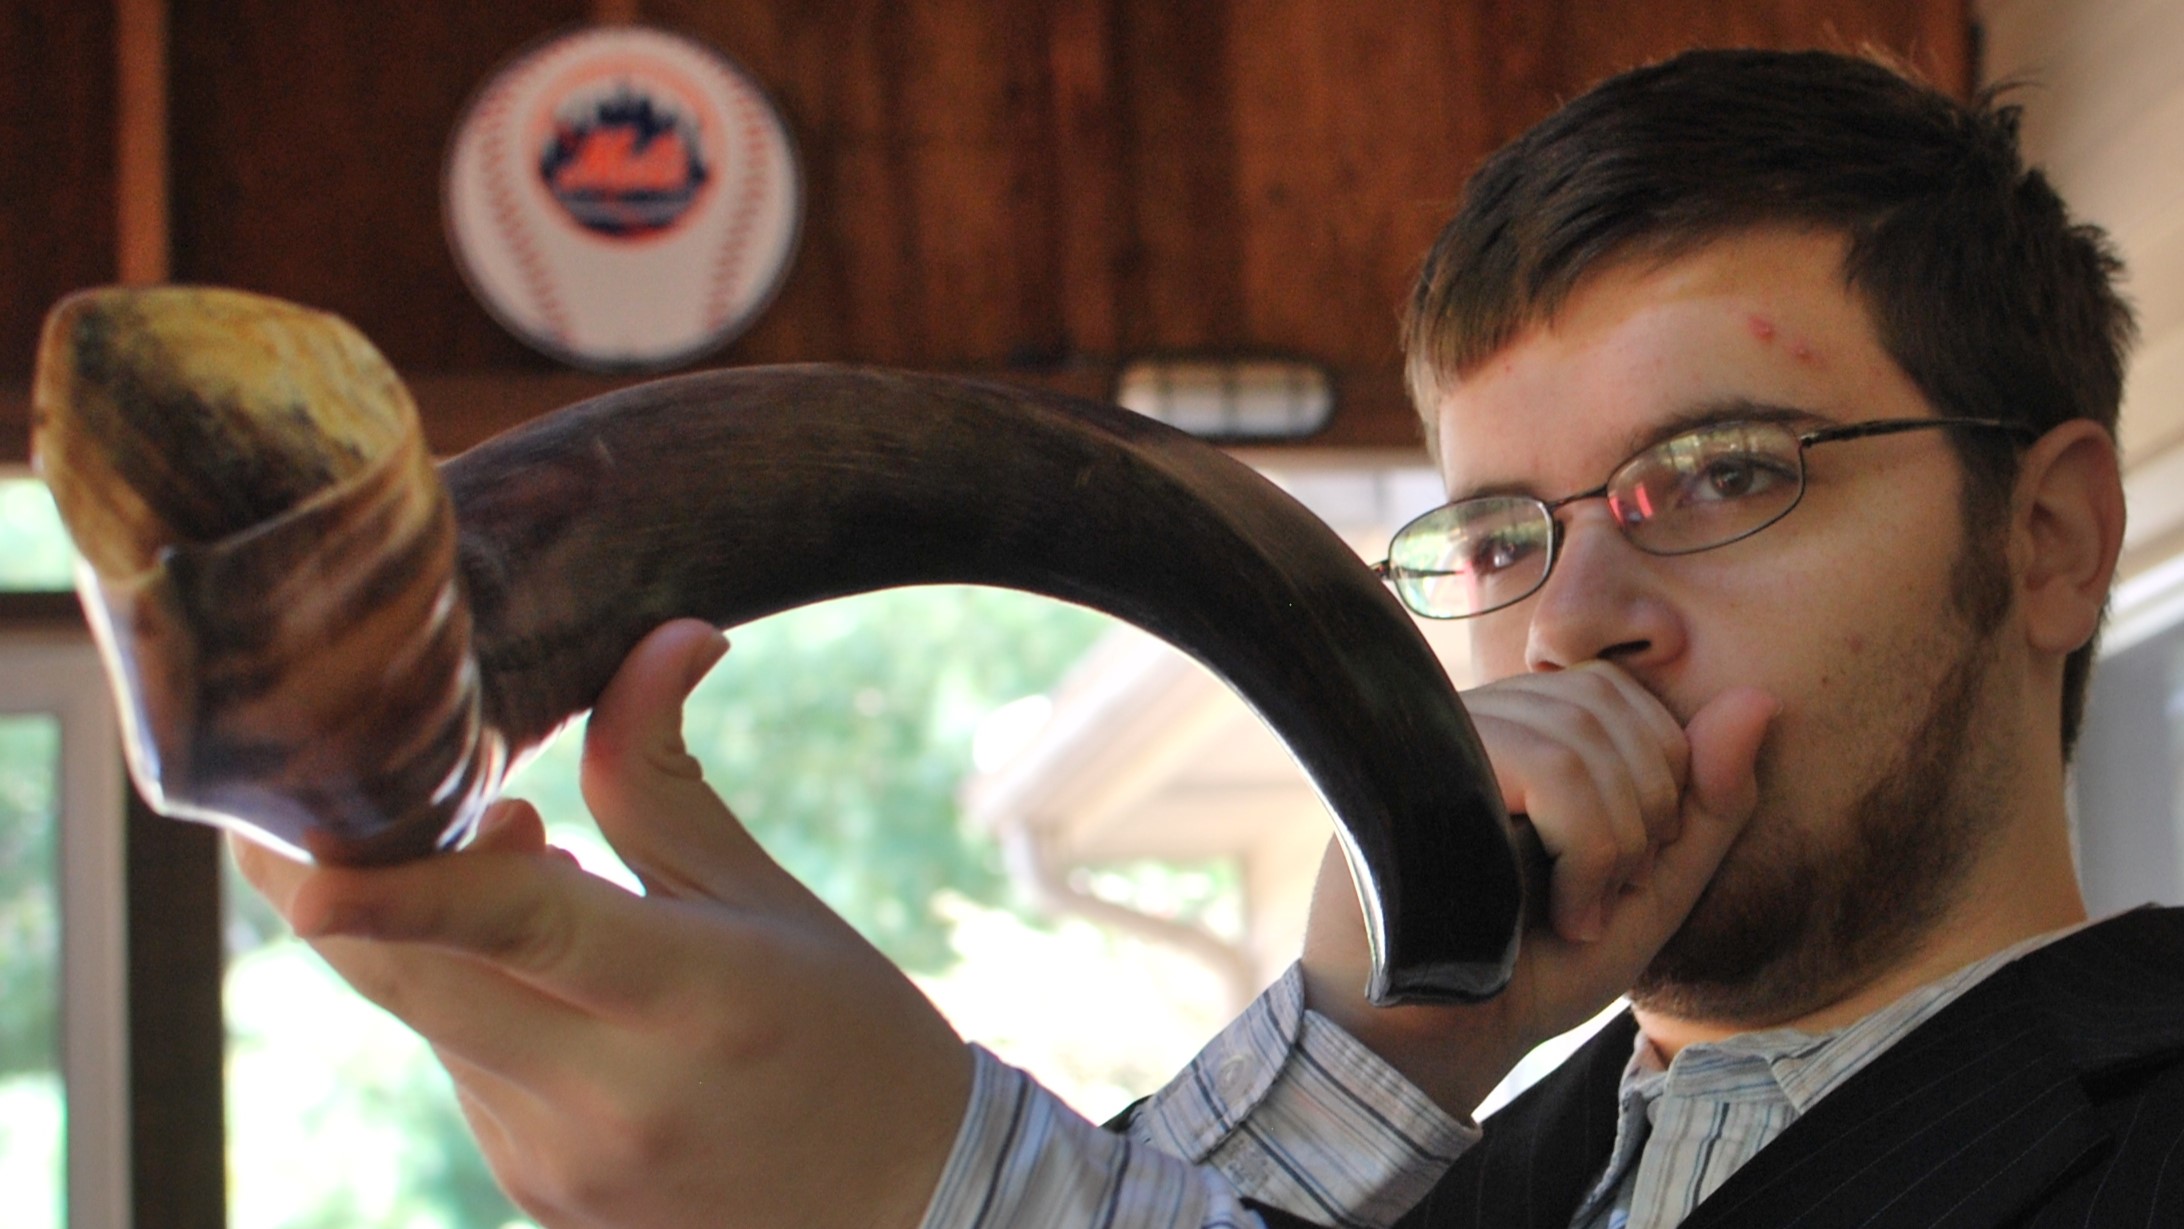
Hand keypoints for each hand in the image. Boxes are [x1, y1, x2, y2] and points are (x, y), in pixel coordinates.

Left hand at [232, 620, 972, 1228]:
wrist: (903, 1209)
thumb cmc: (852, 1033)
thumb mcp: (769, 900)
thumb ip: (667, 779)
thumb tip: (664, 636)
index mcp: (688, 997)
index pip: (511, 926)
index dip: (395, 883)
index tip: (292, 847)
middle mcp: (606, 1093)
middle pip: (406, 974)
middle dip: (332, 882)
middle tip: (313, 792)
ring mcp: (557, 1159)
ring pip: (428, 1014)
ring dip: (432, 930)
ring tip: (530, 865)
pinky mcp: (533, 1192)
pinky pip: (460, 1070)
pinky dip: (473, 999)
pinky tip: (555, 975)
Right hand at [1299, 661, 1776, 1114]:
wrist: (1445, 1037)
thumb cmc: (1537, 964)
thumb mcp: (1655, 885)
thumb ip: (1711, 802)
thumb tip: (1760, 699)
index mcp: (1518, 728)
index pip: (1618, 691)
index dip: (1655, 775)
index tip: (1625, 871)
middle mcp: (1473, 716)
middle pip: (1608, 705)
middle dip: (1643, 811)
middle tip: (1607, 898)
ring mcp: (1444, 738)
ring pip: (1583, 738)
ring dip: (1614, 844)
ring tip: (1578, 914)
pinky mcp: (1428, 771)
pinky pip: (1553, 772)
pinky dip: (1586, 852)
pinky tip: (1560, 911)